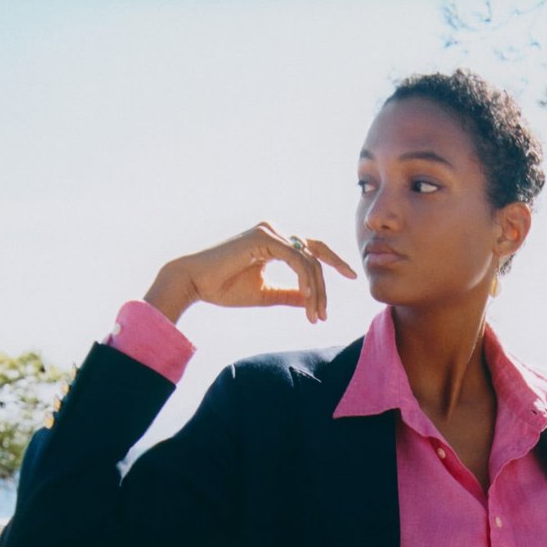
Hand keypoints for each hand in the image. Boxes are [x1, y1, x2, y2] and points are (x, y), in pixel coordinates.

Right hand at [143, 222, 356, 324]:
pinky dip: (305, 281)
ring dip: (316, 291)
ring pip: (309, 260)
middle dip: (325, 287)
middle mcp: (274, 231)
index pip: (313, 249)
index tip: (352, 276)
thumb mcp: (267, 294)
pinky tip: (307, 300)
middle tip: (324, 315)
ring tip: (314, 315)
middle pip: (315, 256)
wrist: (195, 283)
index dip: (335, 261)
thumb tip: (312, 300)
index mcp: (275, 241)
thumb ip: (291, 294)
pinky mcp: (263, 237)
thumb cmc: (225, 288)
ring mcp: (269, 231)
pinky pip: (297, 260)